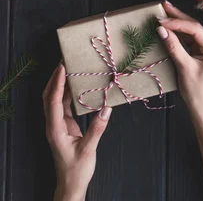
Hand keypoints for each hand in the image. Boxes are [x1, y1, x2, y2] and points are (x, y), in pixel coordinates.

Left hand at [43, 64, 111, 200]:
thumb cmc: (77, 170)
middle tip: (65, 62)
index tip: (62, 67)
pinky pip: (64, 105)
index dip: (58, 83)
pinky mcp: (63, 125)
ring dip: (61, 84)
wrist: (71, 184)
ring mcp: (57, 124)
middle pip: (49, 96)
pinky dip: (69, 93)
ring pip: (55, 99)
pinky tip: (78, 86)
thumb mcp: (88, 149)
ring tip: (71, 69)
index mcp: (55, 129)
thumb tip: (107, 107)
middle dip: (55, 78)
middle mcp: (53, 124)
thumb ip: (97, 128)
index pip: (53, 101)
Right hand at [157, 2, 202, 122]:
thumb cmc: (197, 92)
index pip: (195, 29)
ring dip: (178, 22)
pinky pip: (191, 39)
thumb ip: (174, 47)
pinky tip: (170, 26)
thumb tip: (162, 29)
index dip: (178, 22)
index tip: (161, 21)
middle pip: (195, 27)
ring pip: (192, 31)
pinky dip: (179, 33)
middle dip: (178, 16)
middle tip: (163, 5)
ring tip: (164, 12)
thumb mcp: (184, 68)